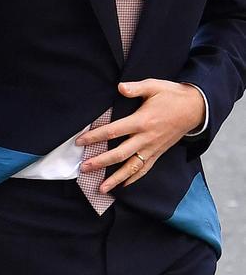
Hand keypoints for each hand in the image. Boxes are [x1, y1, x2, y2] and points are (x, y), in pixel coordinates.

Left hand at [76, 79, 205, 194]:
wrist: (196, 108)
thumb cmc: (172, 95)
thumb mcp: (154, 86)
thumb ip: (135, 88)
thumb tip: (119, 87)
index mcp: (142, 121)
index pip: (113, 131)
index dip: (95, 137)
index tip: (80, 142)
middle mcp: (146, 138)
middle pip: (119, 154)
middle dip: (100, 162)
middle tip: (83, 168)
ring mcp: (153, 148)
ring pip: (132, 167)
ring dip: (116, 178)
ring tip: (101, 188)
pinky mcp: (159, 152)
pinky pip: (145, 168)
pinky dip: (134, 178)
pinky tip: (123, 186)